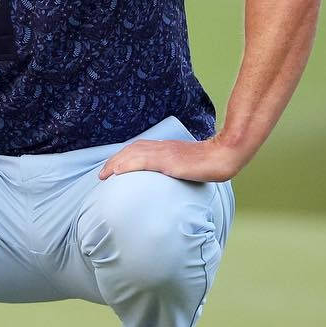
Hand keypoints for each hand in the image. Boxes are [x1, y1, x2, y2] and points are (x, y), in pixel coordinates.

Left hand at [98, 138, 245, 182]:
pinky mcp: (168, 160)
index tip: (112, 168)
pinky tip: (117, 171)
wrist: (223, 155)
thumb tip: (171, 179)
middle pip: (131, 150)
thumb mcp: (187, 165)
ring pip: (133, 154)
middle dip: (114, 161)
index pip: (138, 149)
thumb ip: (175, 168)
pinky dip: (128, 164)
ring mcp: (164, 152)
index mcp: (166, 147)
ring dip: (116, 163)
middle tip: (102, 174)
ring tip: (104, 174)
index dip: (123, 157)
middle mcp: (162, 147)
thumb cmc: (210, 163)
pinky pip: (144, 160)